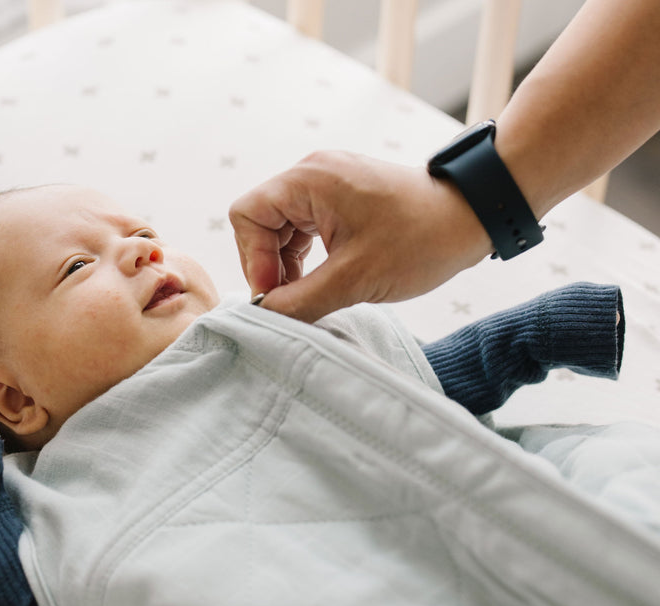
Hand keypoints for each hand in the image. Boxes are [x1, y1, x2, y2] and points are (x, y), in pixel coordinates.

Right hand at [229, 150, 491, 321]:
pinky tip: (319, 282)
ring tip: (307, 295)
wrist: (472, 217)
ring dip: (285, 266)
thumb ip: (300, 301)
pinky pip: (303, 230)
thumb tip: (263, 315)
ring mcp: (326, 186)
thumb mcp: (354, 279)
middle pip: (260, 223)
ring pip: (279, 229)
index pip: (247, 216)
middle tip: (290, 301)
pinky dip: (304, 259)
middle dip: (268, 266)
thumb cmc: (421, 240)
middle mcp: (312, 175)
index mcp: (309, 181)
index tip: (276, 296)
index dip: (254, 261)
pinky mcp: (340, 200)